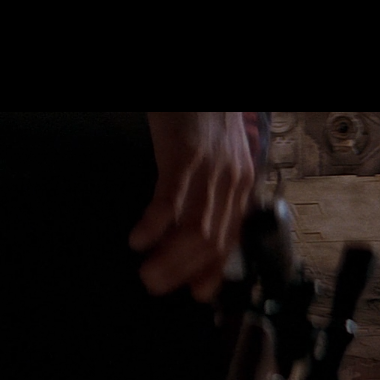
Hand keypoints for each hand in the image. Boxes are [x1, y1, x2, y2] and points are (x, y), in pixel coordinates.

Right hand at [130, 113, 255, 302]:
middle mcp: (231, 182)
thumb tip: (192, 226)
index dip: (214, 270)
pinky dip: (155, 226)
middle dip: (185, 272)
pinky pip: (172, 200)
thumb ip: (212, 188)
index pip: (232, 238)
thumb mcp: (217, 156)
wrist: (205, 85)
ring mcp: (210, 169)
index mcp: (240, 185)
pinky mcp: (185, 154)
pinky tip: (139, 239)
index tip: (197, 293)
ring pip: (197, 229)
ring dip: (170, 259)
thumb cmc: (202, 116)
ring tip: (146, 273)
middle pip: (214, 241)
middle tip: (157, 287)